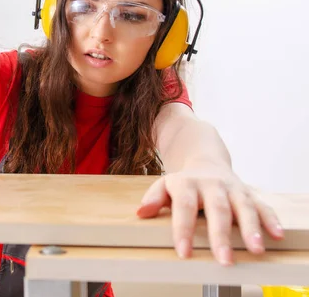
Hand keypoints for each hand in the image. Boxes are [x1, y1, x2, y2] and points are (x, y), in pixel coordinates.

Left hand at [136, 166, 284, 265]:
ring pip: (243, 206)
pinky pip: (262, 205)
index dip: (183, 229)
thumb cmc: (184, 182)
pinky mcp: (248, 193)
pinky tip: (276, 235)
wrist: (205, 159)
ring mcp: (232, 188)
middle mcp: (211, 185)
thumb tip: (142, 212)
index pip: (183, 207)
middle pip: (217, 209)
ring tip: (256, 248)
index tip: (184, 251)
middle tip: (224, 258)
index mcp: (187, 183)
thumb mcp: (165, 185)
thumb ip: (154, 198)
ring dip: (251, 228)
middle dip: (221, 235)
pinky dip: (270, 219)